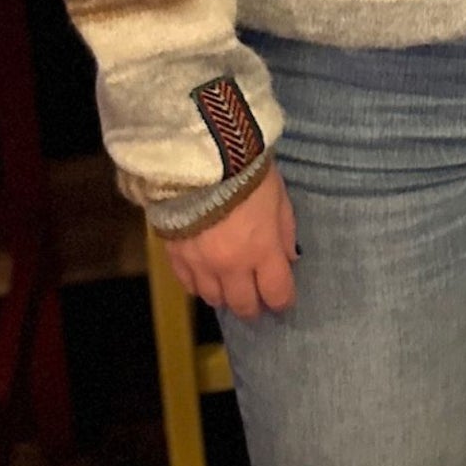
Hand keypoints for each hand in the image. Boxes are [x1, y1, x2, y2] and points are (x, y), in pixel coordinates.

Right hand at [164, 167, 298, 321]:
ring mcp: (201, 265)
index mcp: (262, 251)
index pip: (277, 293)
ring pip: (214, 299)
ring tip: (231, 286)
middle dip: (253, 306)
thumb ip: (285, 231)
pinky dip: (200, 285)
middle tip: (257, 300)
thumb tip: (289, 259)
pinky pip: (189, 286)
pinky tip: (206, 276)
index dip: (283, 301)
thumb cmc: (248, 172)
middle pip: (243, 305)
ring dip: (225, 296)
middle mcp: (231, 266)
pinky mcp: (176, 256)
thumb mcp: (279, 196)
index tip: (284, 300)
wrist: (200, 159)